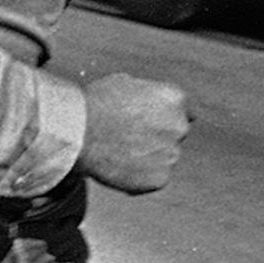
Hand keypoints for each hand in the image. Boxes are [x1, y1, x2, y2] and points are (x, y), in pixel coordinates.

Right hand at [78, 73, 189, 194]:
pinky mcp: (160, 179)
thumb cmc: (96, 104)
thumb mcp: (125, 83)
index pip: (184, 109)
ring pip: (164, 157)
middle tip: (130, 136)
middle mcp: (180, 127)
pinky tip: (120, 167)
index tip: (150, 120)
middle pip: (174, 133)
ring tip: (119, 153)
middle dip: (157, 135)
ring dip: (149, 156)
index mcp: (175, 99)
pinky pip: (154, 178)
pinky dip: (141, 176)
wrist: (80, 134)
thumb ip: (147, 94)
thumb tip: (148, 101)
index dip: (164, 115)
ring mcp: (171, 155)